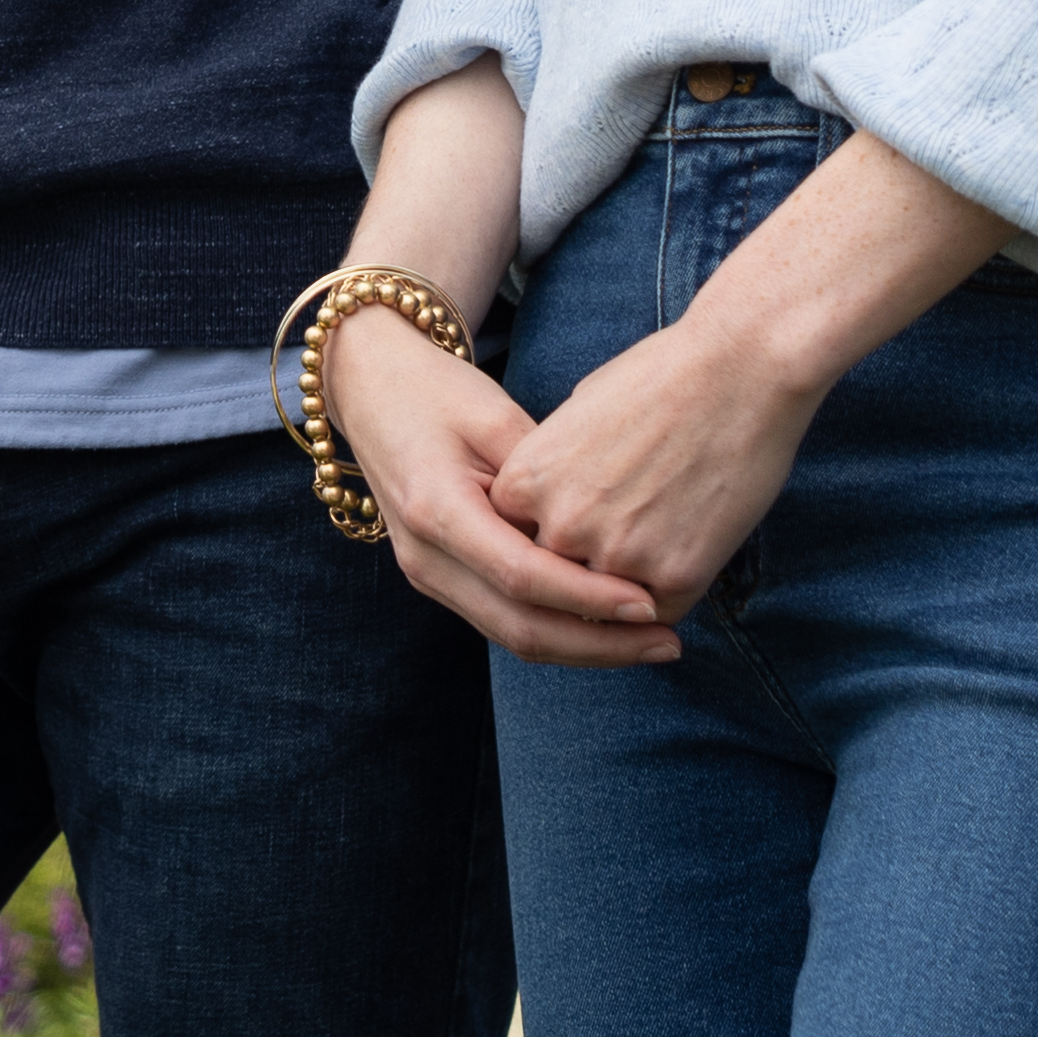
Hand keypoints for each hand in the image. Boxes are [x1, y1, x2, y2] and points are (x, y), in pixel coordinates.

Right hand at [330, 308, 677, 665]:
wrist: (368, 389)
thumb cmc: (435, 389)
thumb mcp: (495, 415)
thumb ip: (547, 475)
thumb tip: (610, 533)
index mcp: (436, 510)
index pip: (522, 576)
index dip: (589, 598)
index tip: (651, 604)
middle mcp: (425, 557)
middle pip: (520, 627)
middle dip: (600, 645)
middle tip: (670, 643)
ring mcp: (427, 575)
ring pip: (513, 636)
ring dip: (584, 648)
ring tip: (651, 643)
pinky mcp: (440, 578)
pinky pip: (504, 620)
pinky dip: (559, 630)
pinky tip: (607, 626)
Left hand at [492, 312, 831, 623]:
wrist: (738, 369)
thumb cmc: (658, 378)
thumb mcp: (575, 415)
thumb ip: (553, 472)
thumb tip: (553, 507)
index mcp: (525, 483)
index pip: (517, 541)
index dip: (548, 535)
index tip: (578, 520)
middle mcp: (560, 527)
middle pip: (558, 577)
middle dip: (585, 565)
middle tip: (627, 532)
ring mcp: (616, 556)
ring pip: (608, 603)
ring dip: (627, 585)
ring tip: (662, 535)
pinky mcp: (677, 575)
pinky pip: (660, 609)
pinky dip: (672, 590)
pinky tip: (691, 543)